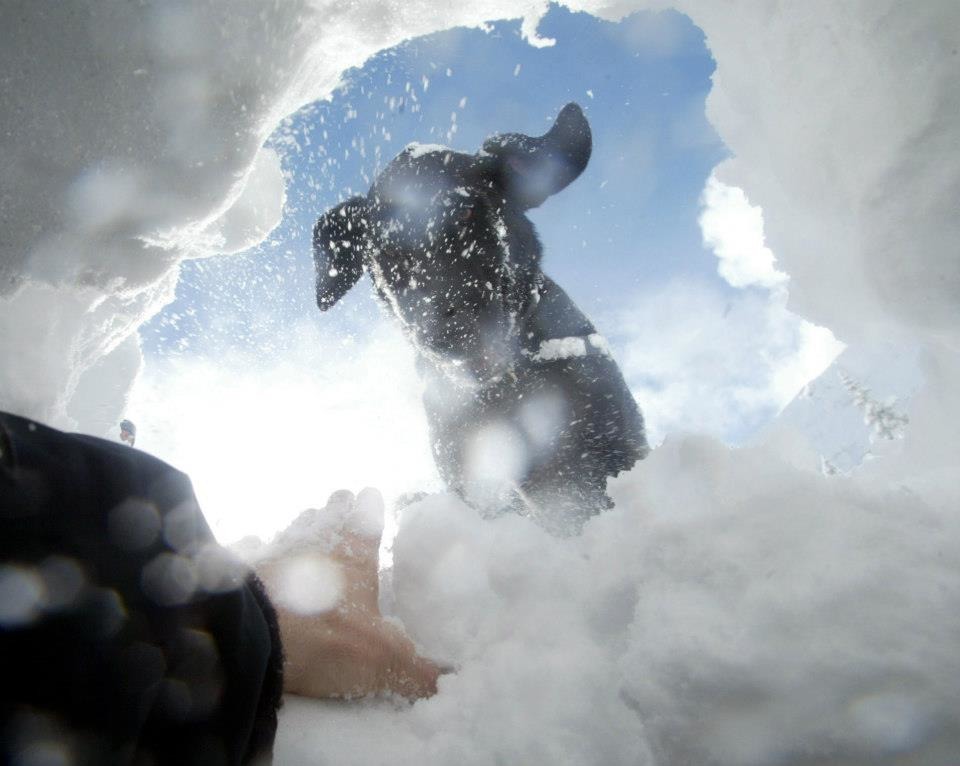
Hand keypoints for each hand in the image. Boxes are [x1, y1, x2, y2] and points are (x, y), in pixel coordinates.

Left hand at [255, 488, 441, 699]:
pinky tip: (257, 555)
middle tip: (341, 514)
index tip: (370, 497)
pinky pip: (253, 548)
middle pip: (329, 511)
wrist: (249, 638)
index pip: (367, 513)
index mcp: (356, 553)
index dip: (369, 505)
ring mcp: (276, 548)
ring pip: (294, 525)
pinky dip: (259, 551)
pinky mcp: (242, 566)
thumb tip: (445, 682)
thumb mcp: (382, 661)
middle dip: (337, 511)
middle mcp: (317, 539)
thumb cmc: (326, 638)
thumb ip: (414, 671)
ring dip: (302, 530)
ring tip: (307, 537)